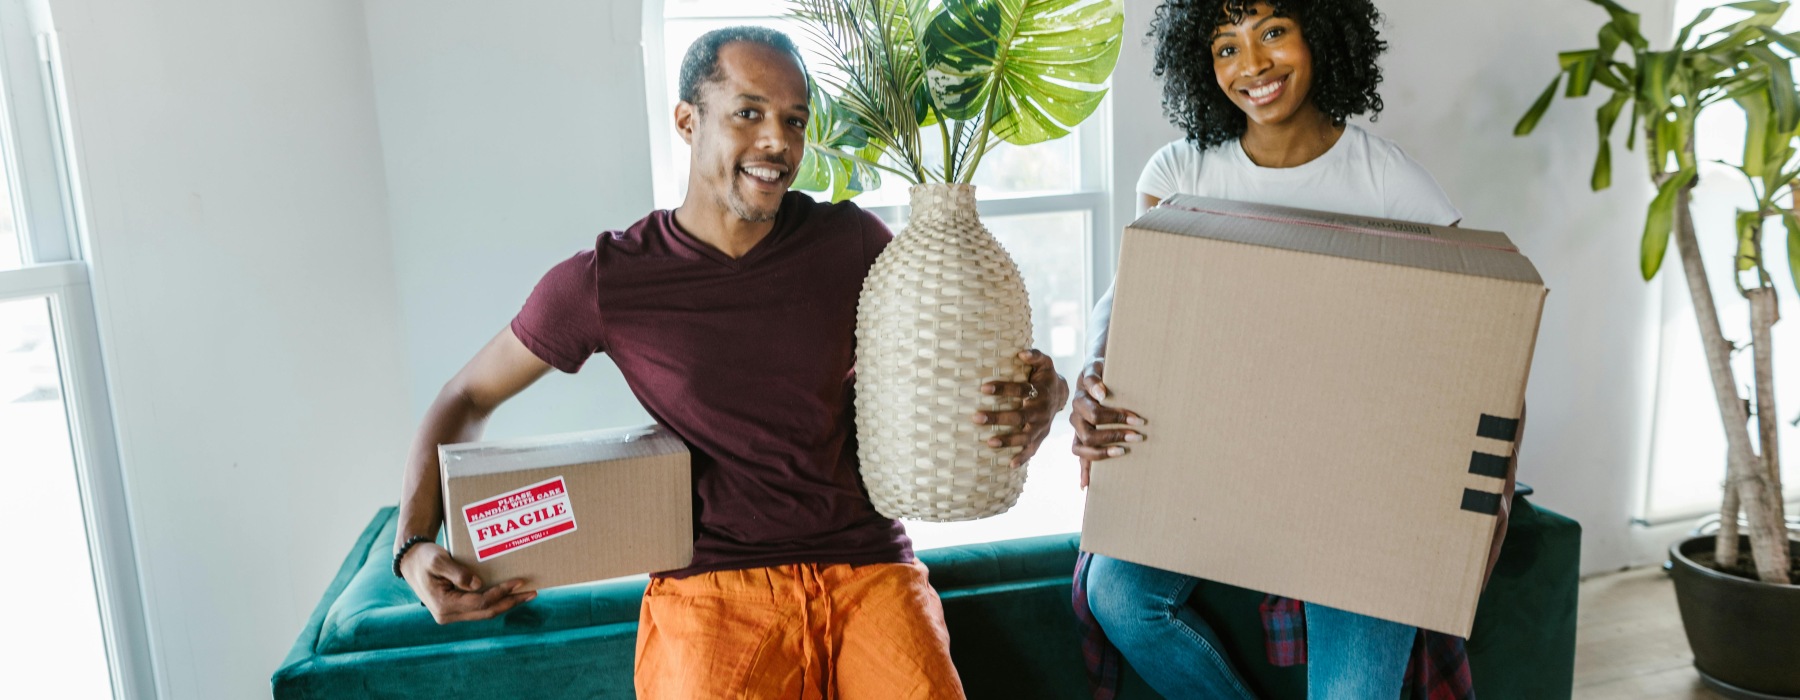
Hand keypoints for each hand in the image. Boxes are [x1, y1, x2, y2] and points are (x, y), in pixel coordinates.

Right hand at [399, 542, 535, 623]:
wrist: (411, 561)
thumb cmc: (424, 557)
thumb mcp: (438, 560)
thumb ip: (457, 572)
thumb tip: (478, 584)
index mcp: (444, 606)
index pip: (481, 602)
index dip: (502, 593)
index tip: (519, 581)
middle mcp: (448, 615)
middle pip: (487, 612)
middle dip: (511, 602)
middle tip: (532, 592)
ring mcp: (451, 614)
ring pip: (485, 612)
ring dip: (506, 603)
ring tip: (526, 593)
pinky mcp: (455, 609)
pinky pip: (480, 607)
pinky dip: (496, 601)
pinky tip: (510, 594)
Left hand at [971, 350, 1069, 468]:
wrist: (1062, 395)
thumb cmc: (1045, 377)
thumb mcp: (1045, 363)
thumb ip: (1035, 356)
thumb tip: (1021, 353)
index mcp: (1039, 392)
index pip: (1020, 390)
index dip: (1003, 389)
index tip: (983, 388)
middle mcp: (1041, 411)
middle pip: (1019, 416)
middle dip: (997, 417)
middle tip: (976, 417)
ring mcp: (1041, 426)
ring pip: (1024, 435)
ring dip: (1007, 440)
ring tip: (989, 442)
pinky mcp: (1040, 437)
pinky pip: (1032, 450)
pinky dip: (1022, 457)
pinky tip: (1009, 465)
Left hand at [1068, 359, 1144, 488]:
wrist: (1098, 369)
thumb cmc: (1102, 407)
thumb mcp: (1100, 431)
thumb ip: (1094, 451)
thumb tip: (1087, 484)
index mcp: (1079, 431)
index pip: (1079, 452)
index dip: (1088, 466)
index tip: (1102, 474)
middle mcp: (1077, 416)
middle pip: (1090, 436)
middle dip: (1114, 438)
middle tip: (1137, 437)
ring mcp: (1081, 397)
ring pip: (1093, 415)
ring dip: (1114, 419)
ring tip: (1136, 420)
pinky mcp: (1088, 376)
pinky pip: (1090, 382)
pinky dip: (1096, 389)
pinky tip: (1104, 394)